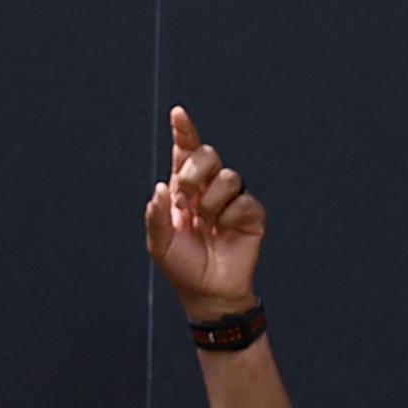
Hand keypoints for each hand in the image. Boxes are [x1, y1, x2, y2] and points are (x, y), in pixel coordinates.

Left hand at [144, 104, 266, 321]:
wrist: (208, 293)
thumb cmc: (183, 266)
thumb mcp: (160, 244)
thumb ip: (156, 216)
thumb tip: (160, 188)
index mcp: (184, 188)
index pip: (185, 152)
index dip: (184, 131)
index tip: (178, 114)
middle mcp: (208, 188)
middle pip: (208, 154)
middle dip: (195, 171)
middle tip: (185, 198)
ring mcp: (231, 200)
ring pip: (229, 176)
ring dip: (212, 201)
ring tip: (207, 224)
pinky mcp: (251, 214)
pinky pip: (244, 202)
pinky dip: (232, 217)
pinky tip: (226, 231)